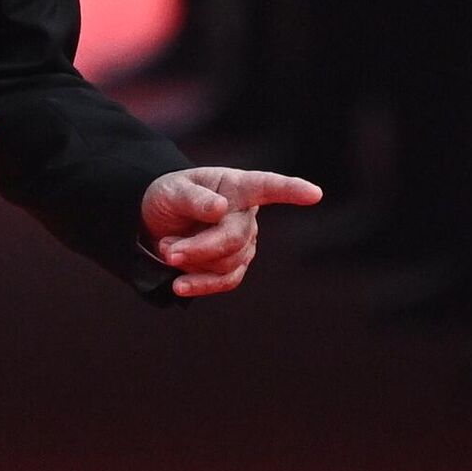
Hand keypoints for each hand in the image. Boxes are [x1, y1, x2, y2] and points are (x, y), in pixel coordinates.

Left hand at [140, 166, 321, 299]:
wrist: (157, 222)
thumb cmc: (169, 196)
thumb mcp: (171, 190)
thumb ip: (193, 199)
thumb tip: (221, 208)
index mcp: (236, 185)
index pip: (267, 186)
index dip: (291, 190)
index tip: (314, 194)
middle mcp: (246, 213)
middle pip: (235, 238)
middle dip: (199, 248)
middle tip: (167, 250)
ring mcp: (245, 241)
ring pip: (227, 263)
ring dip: (192, 262)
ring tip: (167, 248)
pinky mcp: (235, 266)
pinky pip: (225, 281)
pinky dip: (200, 285)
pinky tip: (179, 284)